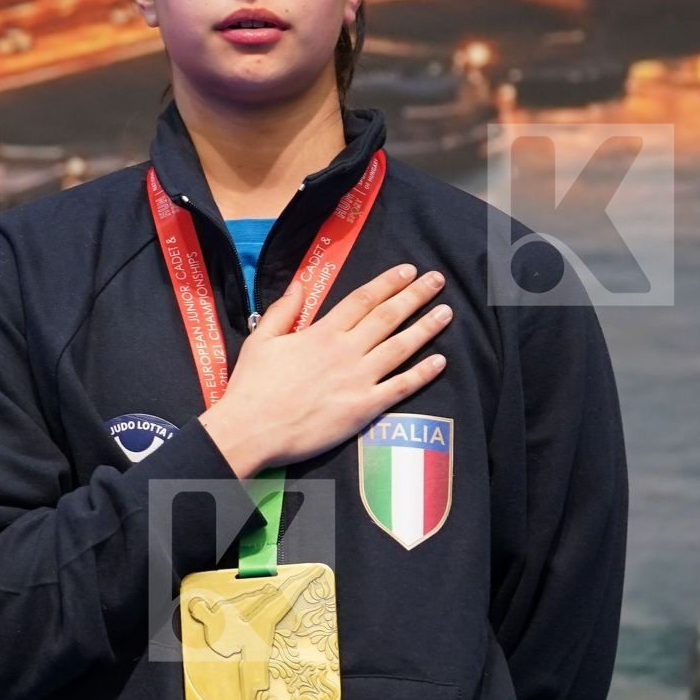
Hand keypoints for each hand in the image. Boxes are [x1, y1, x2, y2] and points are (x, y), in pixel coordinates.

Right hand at [199, 263, 449, 476]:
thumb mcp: (261, 339)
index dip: (388, 282)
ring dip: (426, 328)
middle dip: (415, 296)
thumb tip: (300, 284)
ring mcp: (358, 379)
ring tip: (447, 312)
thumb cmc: (252, 386)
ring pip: (400, 347)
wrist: (252, 428)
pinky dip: (423, 374)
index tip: (408, 270)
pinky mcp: (364, 408)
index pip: (363, 299)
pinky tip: (441, 361)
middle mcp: (346, 350)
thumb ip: (283, 310)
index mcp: (322, 332)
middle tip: (438, 280)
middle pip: (388, 316)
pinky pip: (400, 387)